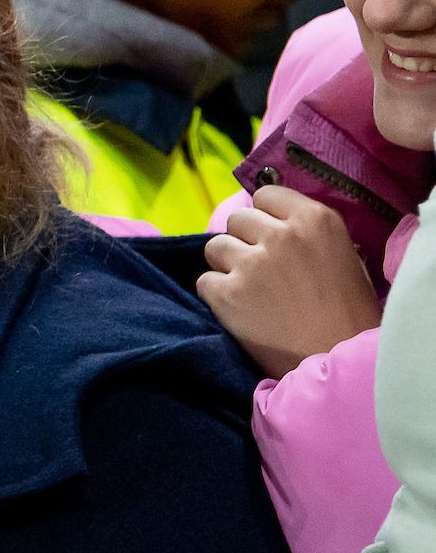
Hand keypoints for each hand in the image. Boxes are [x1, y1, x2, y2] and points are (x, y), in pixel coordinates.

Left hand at [199, 186, 382, 377]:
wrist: (337, 359)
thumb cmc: (349, 311)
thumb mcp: (343, 255)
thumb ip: (306, 231)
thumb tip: (272, 218)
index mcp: (315, 219)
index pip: (265, 194)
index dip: (265, 215)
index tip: (271, 234)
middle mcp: (281, 235)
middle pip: (238, 219)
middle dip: (245, 239)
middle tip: (260, 267)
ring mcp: (251, 264)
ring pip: (215, 246)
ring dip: (226, 264)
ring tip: (249, 287)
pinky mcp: (226, 294)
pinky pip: (204, 281)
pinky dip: (216, 294)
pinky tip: (239, 308)